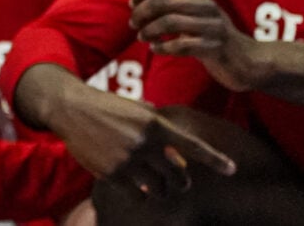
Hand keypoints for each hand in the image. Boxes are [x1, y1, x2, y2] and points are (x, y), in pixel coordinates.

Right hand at [20, 68, 236, 199]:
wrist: (71, 108)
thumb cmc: (108, 107)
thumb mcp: (138, 110)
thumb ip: (160, 129)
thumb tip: (178, 157)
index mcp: (155, 123)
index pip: (192, 145)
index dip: (214, 159)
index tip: (232, 170)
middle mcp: (144, 143)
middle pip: (178, 175)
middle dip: (180, 181)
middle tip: (178, 180)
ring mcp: (128, 160)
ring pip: (159, 188)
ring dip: (160, 189)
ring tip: (155, 183)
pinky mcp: (112, 173)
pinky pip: (139, 195)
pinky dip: (141, 194)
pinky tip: (136, 186)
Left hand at [130, 0, 261, 91]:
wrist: (246, 60)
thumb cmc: (211, 36)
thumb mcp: (195, 13)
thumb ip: (172, 4)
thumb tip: (135, 3)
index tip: (132, 5)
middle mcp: (205, 5)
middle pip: (161, 1)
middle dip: (141, 13)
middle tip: (133, 24)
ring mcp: (212, 26)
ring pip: (169, 21)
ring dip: (149, 30)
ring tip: (142, 37)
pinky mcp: (216, 47)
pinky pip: (182, 44)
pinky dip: (163, 47)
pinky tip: (156, 49)